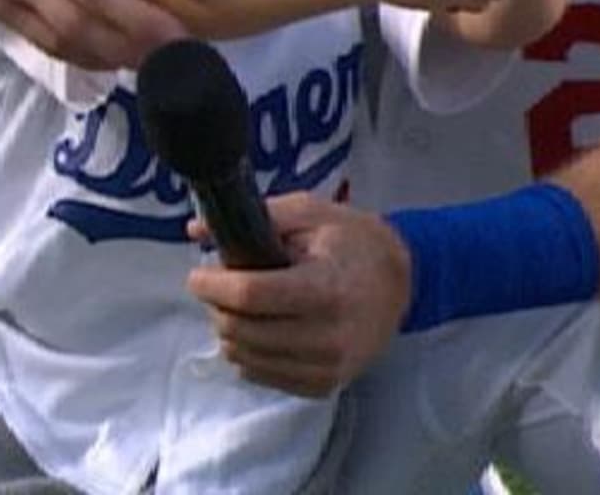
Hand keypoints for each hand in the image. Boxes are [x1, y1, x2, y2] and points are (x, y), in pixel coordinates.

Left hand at [186, 194, 407, 396]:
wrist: (402, 284)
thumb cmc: (354, 242)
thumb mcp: (311, 214)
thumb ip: (258, 218)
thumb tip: (197, 231)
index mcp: (326, 287)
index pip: (252, 295)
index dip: (214, 285)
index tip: (197, 276)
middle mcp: (328, 336)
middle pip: (242, 330)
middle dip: (217, 307)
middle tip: (218, 288)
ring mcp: (327, 367)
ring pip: (245, 358)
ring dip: (229, 331)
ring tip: (239, 307)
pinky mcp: (324, 386)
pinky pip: (261, 377)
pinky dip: (248, 354)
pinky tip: (258, 330)